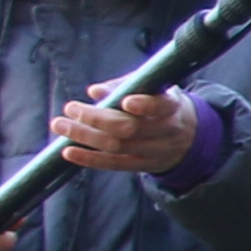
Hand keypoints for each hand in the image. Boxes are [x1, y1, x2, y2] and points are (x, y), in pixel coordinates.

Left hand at [50, 87, 199, 174]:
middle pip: (130, 128)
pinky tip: (69, 151)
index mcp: (172, 106)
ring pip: (117, 146)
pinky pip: (114, 164)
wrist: (189, 135)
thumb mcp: (154, 88)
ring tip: (60, 125)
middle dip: (96, 118)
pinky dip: (89, 159)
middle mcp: (166, 131)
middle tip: (70, 108)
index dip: (145, 105)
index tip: (125, 101)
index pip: (160, 106)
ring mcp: (155, 151)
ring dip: (84, 136)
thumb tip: (96, 92)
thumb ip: (127, 85)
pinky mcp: (143, 165)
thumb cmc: (161, 103)